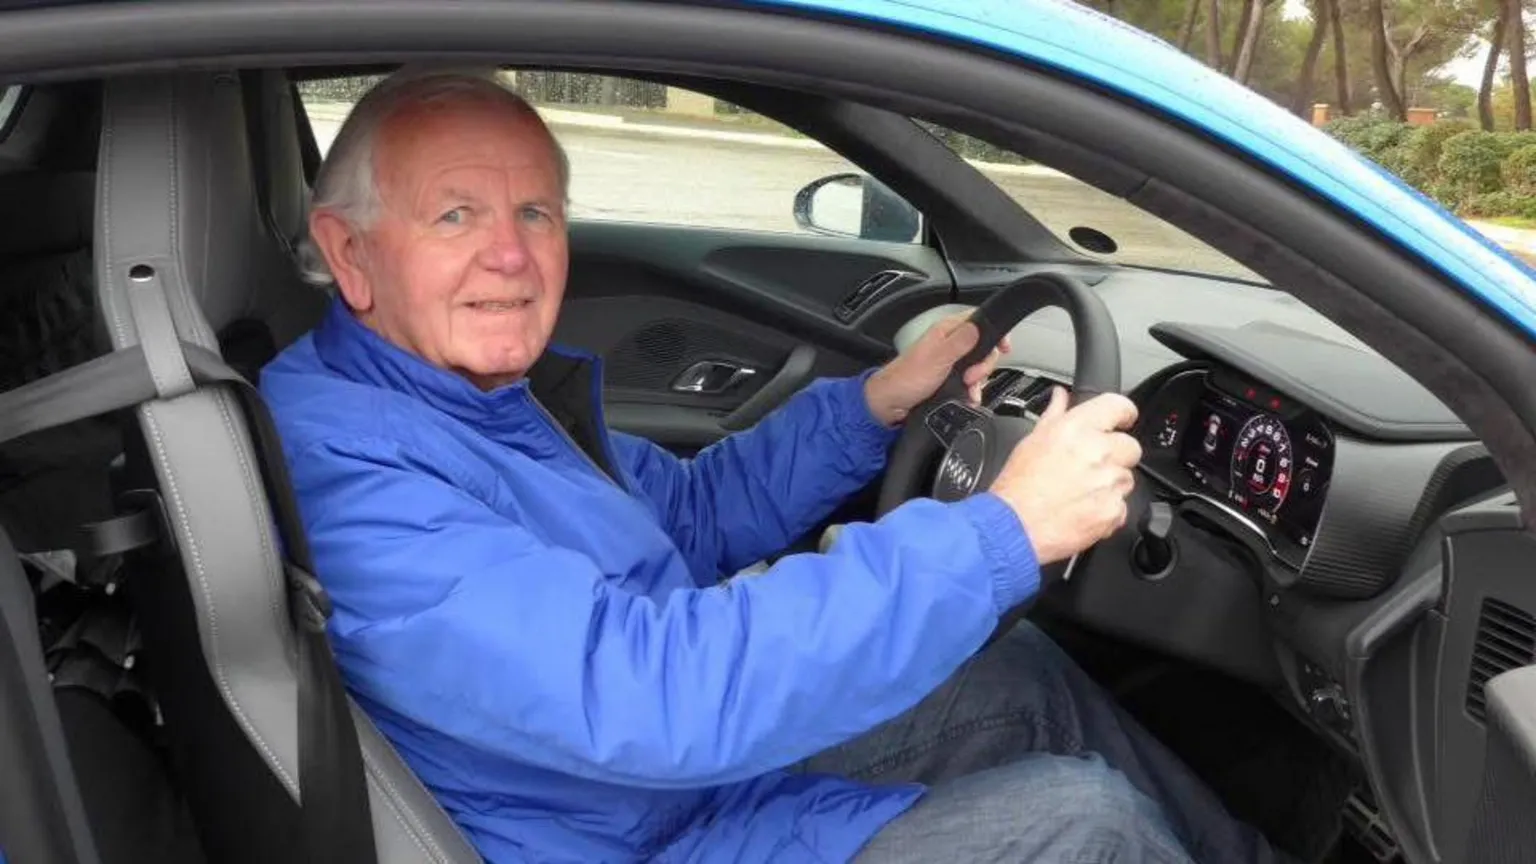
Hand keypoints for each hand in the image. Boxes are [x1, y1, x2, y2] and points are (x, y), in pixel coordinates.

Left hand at [864, 314, 1010, 426]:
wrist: (890, 403)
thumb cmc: (907, 379)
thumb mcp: (937, 358)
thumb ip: (960, 342)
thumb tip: (979, 327)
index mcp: (947, 331)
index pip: (979, 320)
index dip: (995, 332)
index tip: (1004, 347)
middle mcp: (950, 343)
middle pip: (984, 347)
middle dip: (983, 365)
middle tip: (971, 377)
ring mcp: (951, 361)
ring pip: (978, 366)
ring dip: (978, 381)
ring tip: (967, 389)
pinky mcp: (950, 378)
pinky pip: (971, 381)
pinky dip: (973, 390)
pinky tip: (969, 397)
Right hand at [988, 387, 1141, 564]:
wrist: (1013, 527)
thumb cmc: (1016, 487)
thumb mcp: (1031, 441)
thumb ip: (1054, 416)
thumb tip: (1060, 396)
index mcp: (1077, 428)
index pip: (1119, 406)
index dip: (1123, 413)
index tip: (1121, 421)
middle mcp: (1097, 451)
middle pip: (1130, 446)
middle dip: (1115, 456)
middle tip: (1090, 468)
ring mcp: (1107, 483)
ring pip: (1126, 478)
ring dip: (1110, 484)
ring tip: (1080, 492)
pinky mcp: (1112, 511)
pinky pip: (1121, 507)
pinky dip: (1106, 511)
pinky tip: (1082, 510)